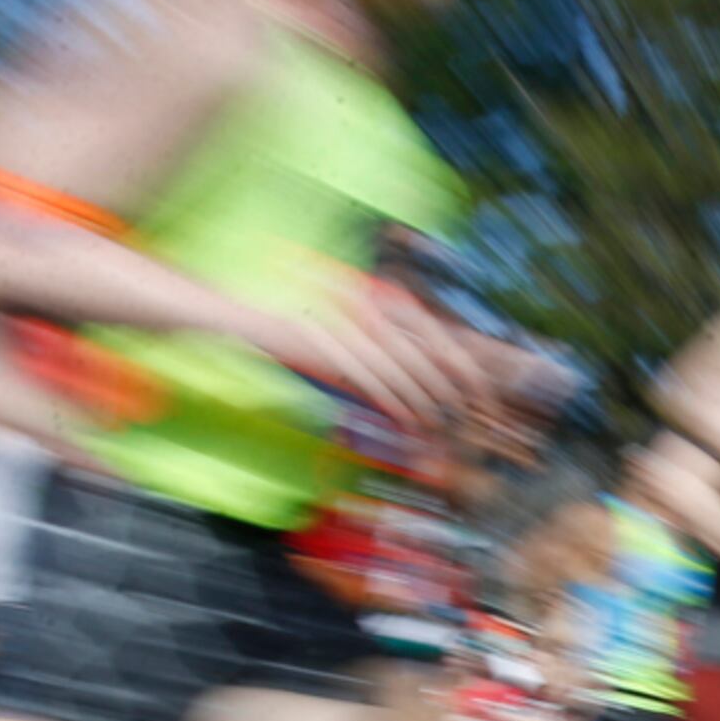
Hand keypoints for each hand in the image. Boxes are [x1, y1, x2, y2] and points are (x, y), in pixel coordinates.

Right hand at [252, 276, 468, 432]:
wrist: (244, 313)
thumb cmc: (296, 323)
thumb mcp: (343, 327)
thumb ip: (375, 342)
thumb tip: (412, 368)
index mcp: (372, 298)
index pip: (426, 327)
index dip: (454, 354)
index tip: (475, 380)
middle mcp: (364, 307)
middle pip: (418, 347)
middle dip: (447, 380)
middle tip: (469, 407)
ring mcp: (345, 327)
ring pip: (397, 367)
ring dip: (421, 397)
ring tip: (438, 422)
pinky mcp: (327, 349)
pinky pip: (368, 379)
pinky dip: (391, 401)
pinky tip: (407, 419)